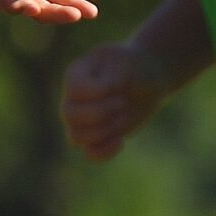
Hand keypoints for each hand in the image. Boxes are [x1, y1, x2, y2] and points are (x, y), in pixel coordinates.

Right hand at [61, 41, 167, 161]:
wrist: (146, 82)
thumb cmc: (135, 66)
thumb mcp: (128, 62)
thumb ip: (114, 75)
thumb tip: (105, 91)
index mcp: (76, 75)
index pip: (74, 88)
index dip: (97, 92)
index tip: (118, 87)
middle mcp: (73, 99)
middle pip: (69, 115)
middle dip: (101, 112)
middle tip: (122, 103)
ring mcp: (82, 119)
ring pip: (76, 137)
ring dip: (103, 132)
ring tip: (122, 119)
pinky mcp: (96, 136)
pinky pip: (89, 154)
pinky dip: (104, 152)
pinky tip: (121, 142)